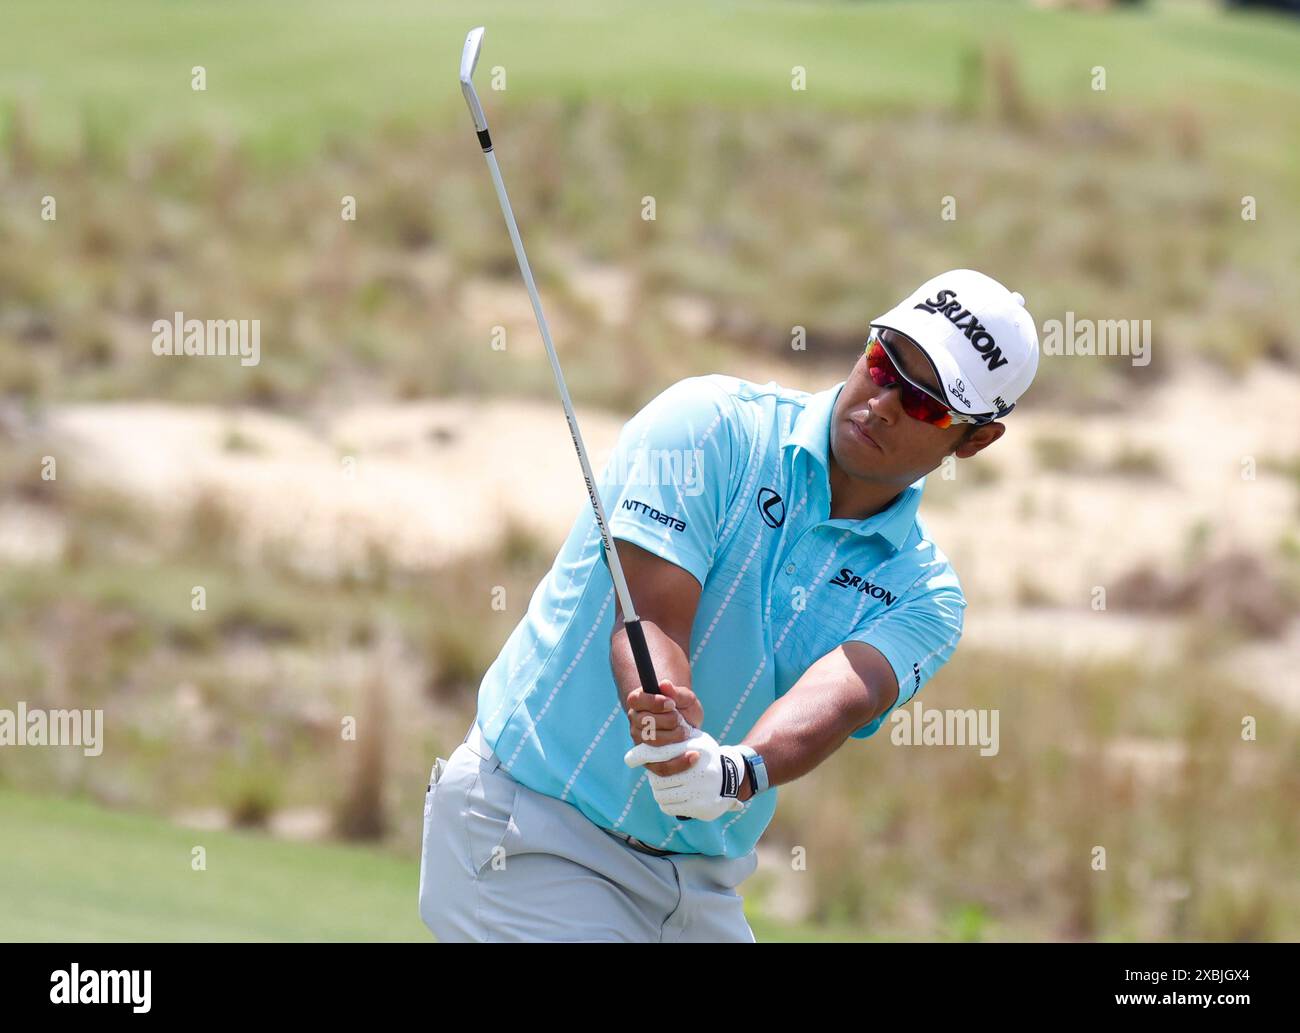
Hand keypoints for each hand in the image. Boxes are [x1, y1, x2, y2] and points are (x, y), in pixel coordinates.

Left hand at [623, 725, 748, 821]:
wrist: (731, 779)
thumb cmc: (705, 757)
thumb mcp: (695, 740)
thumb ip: (673, 739)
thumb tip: (642, 743)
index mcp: (696, 748)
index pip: (663, 753)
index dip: (643, 755)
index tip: (629, 759)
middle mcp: (698, 769)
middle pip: (658, 777)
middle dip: (655, 777)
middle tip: (660, 776)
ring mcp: (699, 789)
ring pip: (661, 794)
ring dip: (660, 791)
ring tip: (667, 787)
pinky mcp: (699, 806)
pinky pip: (668, 807)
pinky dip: (666, 803)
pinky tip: (673, 797)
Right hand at [625, 679, 703, 776]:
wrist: (688, 726)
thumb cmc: (684, 708)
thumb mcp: (686, 698)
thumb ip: (677, 692)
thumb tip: (664, 684)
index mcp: (638, 702)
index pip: (636, 700)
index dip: (654, 702)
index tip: (672, 704)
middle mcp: (635, 722)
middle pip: (645, 722)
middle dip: (669, 721)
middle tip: (681, 719)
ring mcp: (640, 742)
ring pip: (653, 742)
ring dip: (674, 737)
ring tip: (685, 732)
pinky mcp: (650, 761)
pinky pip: (660, 767)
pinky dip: (678, 763)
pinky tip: (693, 756)